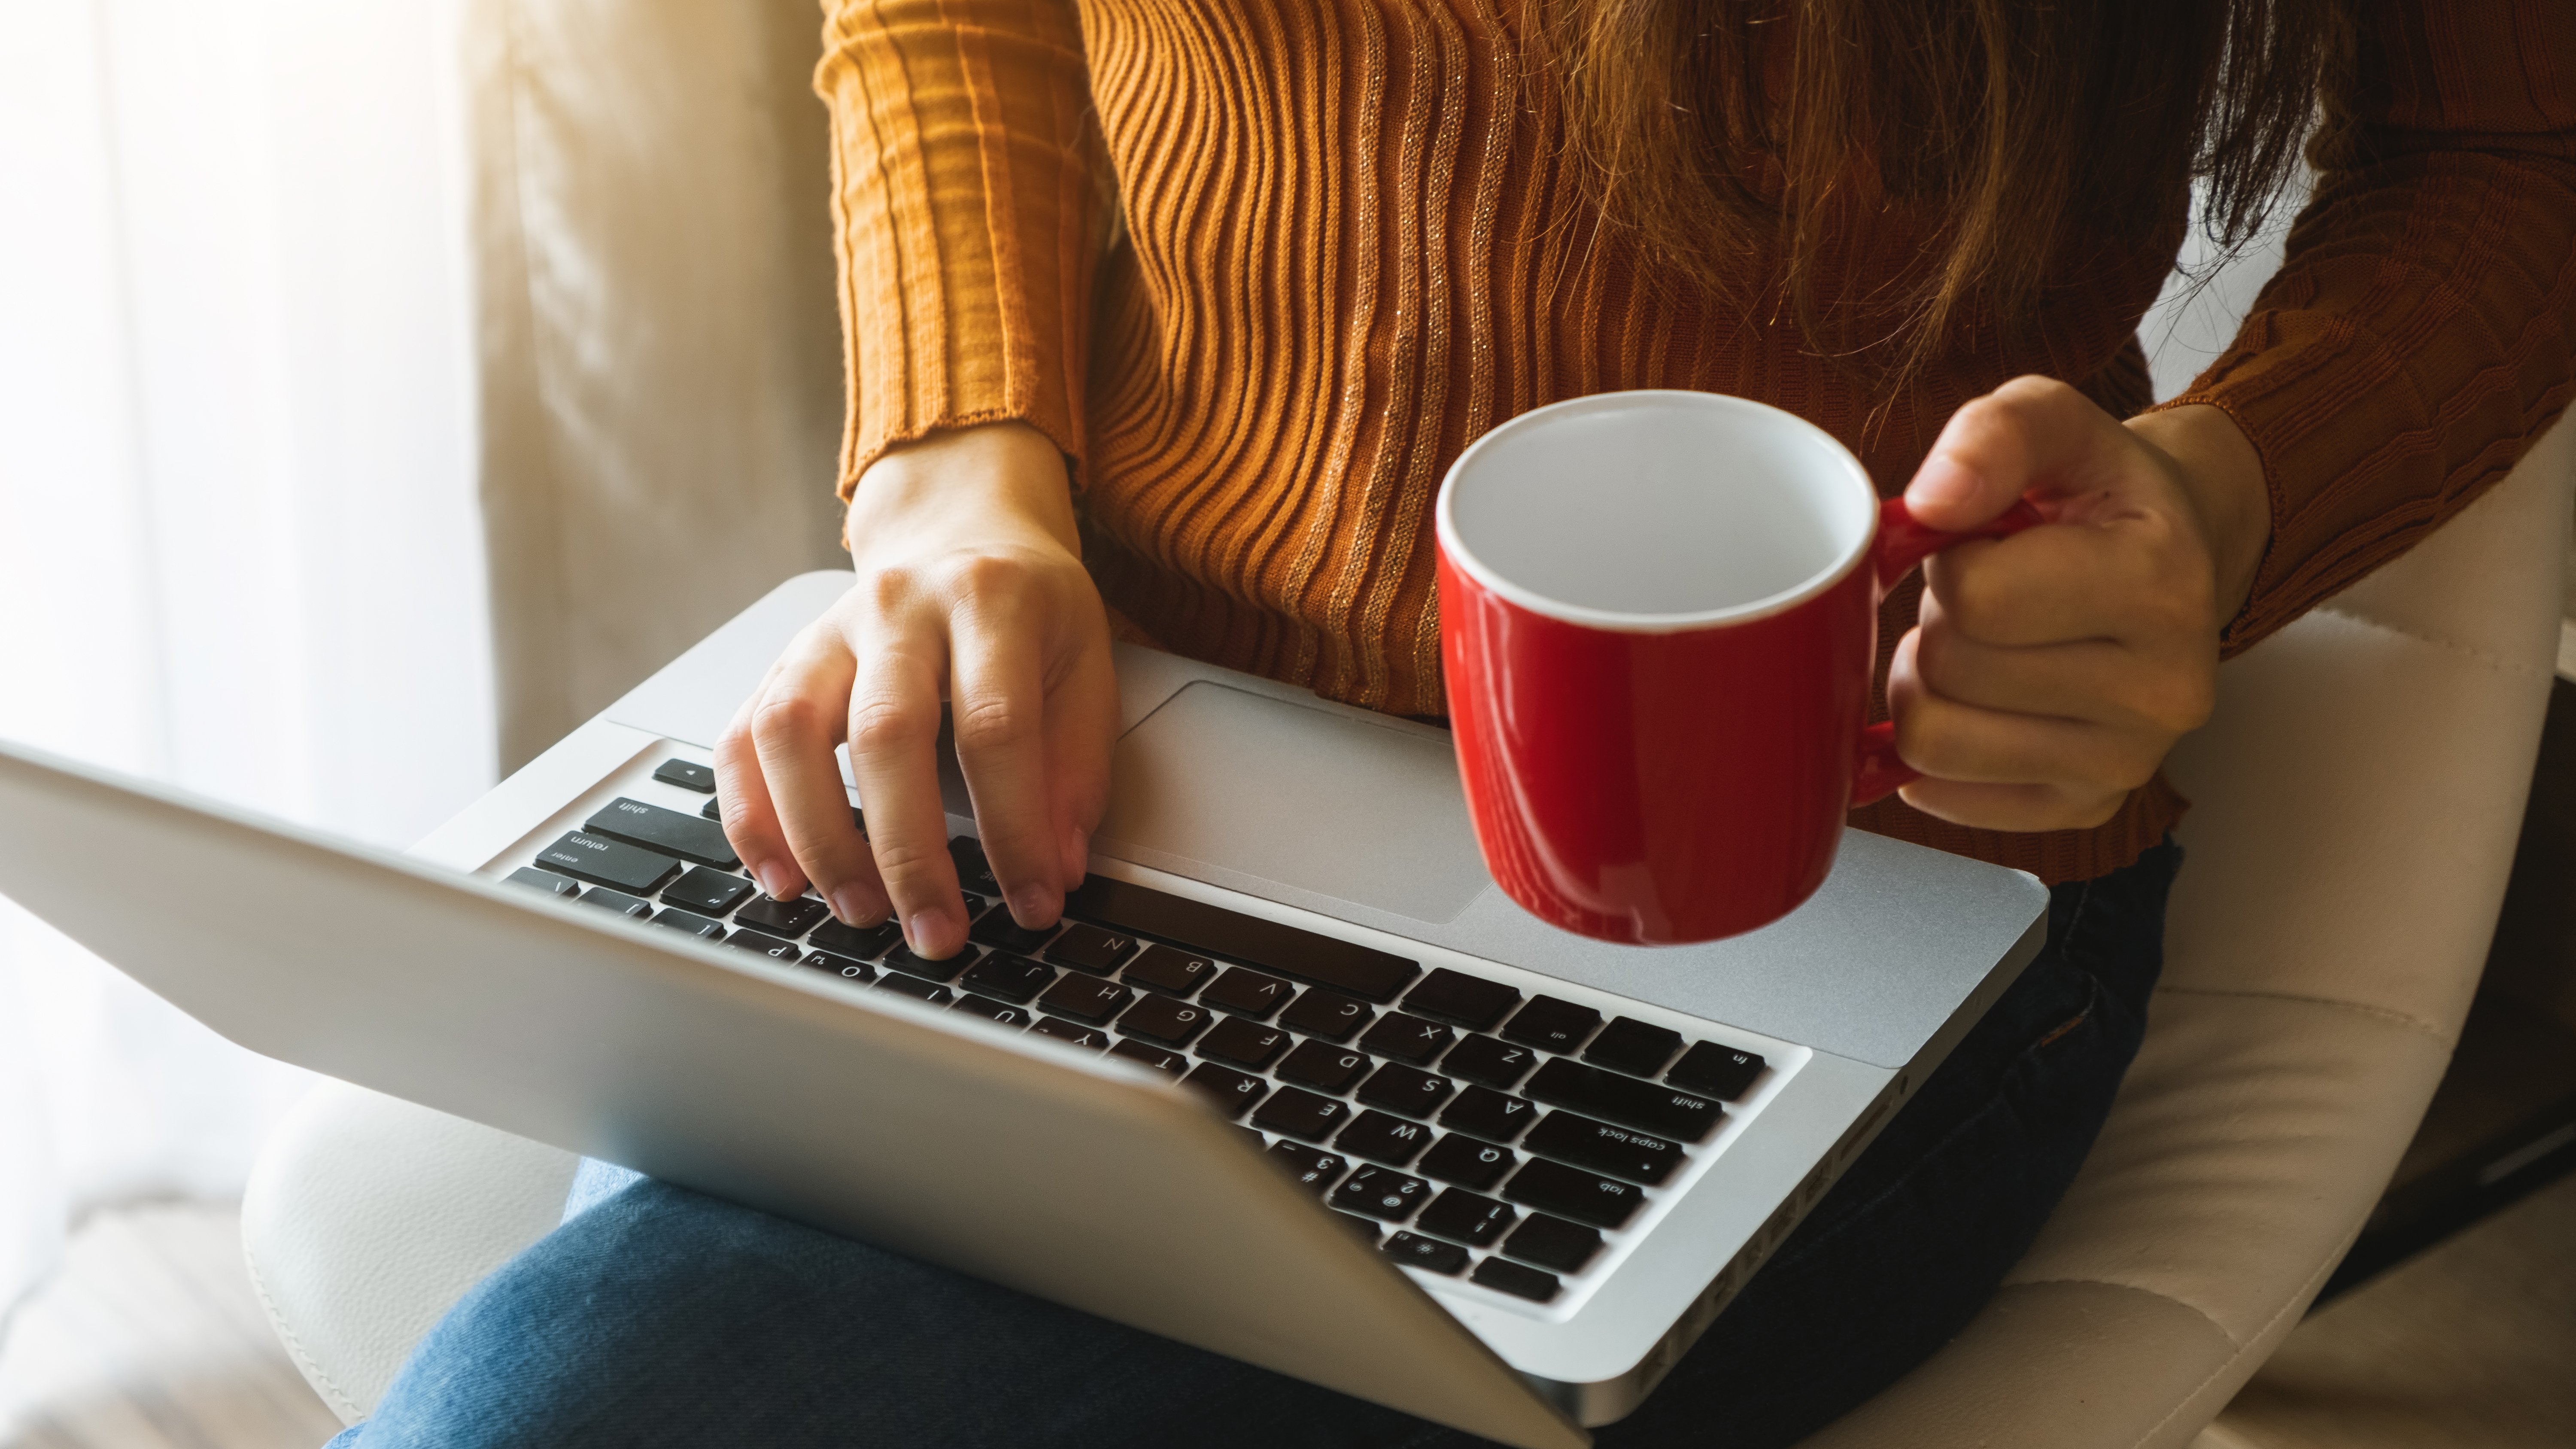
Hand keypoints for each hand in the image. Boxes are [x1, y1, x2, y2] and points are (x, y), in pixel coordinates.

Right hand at [713, 422, 1116, 956]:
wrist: (962, 530)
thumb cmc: (1029, 611)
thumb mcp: (1085, 665)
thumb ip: (1077, 765)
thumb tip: (1058, 867)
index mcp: (989, 602)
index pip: (996, 729)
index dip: (1016, 829)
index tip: (1034, 903)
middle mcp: (898, 608)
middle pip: (885, 732)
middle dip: (908, 851)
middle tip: (935, 933)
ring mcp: (828, 633)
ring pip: (791, 732)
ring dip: (818, 838)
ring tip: (858, 911)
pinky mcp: (783, 663)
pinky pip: (742, 740)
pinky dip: (752, 817)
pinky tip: (782, 877)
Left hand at [1887, 377, 2269, 830]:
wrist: (2172, 554)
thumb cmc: (2097, 494)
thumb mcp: (2054, 425)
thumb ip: (1995, 435)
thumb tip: (1932, 500)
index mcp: (2163, 584)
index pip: (1976, 597)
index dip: (1952, 561)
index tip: (1986, 544)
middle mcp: (2163, 689)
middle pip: (1949, 672)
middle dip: (1940, 623)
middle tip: (1987, 596)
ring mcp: (2129, 760)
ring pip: (1933, 743)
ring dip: (1929, 687)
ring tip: (1981, 645)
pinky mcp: (2086, 805)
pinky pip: (1945, 796)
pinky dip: (1935, 752)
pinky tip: (1975, 705)